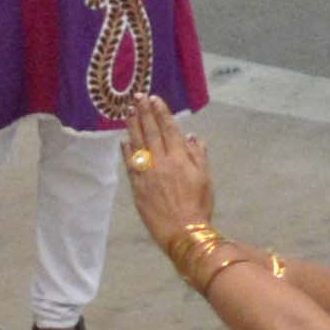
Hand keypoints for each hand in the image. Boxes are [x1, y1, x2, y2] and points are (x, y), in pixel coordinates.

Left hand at [117, 99, 213, 245]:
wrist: (184, 232)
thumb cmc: (199, 207)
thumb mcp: (206, 179)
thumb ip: (198, 155)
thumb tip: (193, 136)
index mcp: (181, 158)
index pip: (169, 129)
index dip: (161, 112)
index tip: (154, 98)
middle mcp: (162, 162)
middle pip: (151, 132)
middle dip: (144, 113)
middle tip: (137, 97)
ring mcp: (148, 174)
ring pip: (138, 144)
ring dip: (133, 126)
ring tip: (128, 111)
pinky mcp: (138, 187)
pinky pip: (130, 164)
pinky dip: (127, 150)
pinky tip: (124, 140)